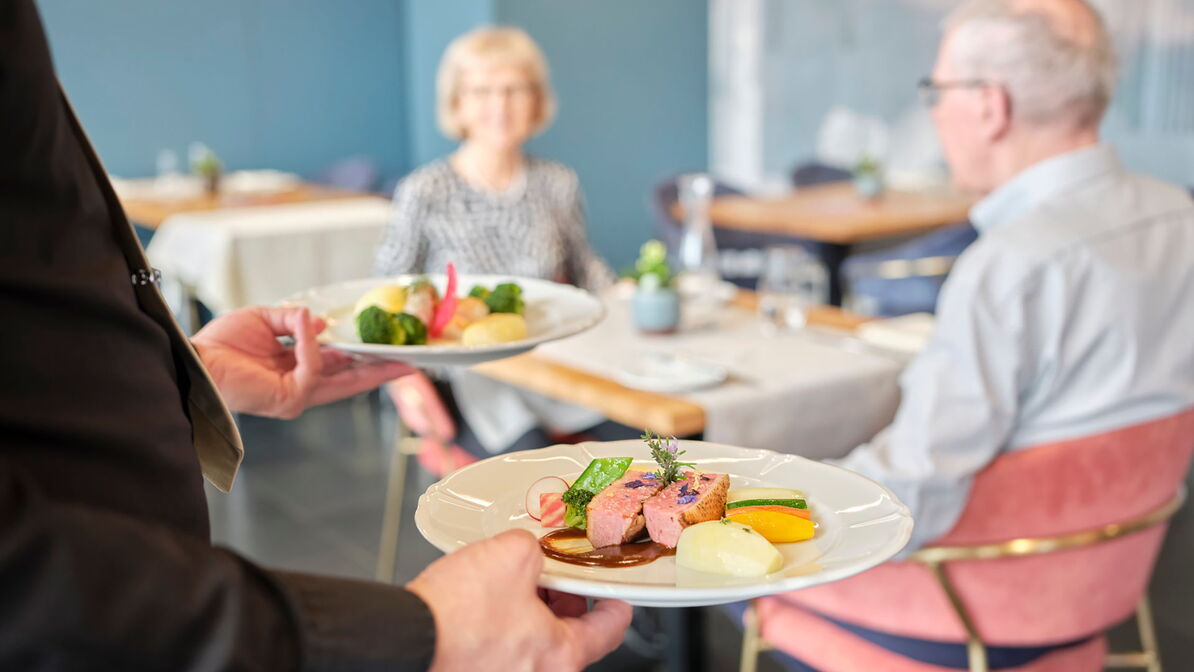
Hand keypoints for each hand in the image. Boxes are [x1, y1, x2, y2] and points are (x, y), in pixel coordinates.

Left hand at [192, 306, 413, 418]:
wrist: (196, 360)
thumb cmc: (222, 344)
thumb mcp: (265, 320)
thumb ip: (294, 320)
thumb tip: (319, 322)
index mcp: (296, 371)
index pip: (338, 367)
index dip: (364, 359)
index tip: (390, 349)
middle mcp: (301, 388)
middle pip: (351, 381)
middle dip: (382, 371)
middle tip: (411, 362)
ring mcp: (298, 396)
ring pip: (345, 382)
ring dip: (370, 366)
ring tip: (397, 356)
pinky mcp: (290, 397)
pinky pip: (313, 367)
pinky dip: (312, 346)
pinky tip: (308, 329)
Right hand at [407, 530, 631, 671]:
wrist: (405, 638)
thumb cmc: (456, 616)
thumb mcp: (512, 555)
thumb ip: (534, 549)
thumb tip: (530, 549)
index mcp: (561, 656)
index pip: (609, 630)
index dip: (616, 601)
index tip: (616, 592)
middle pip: (568, 634)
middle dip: (561, 597)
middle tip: (553, 572)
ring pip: (533, 639)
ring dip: (527, 608)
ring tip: (509, 579)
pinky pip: (503, 646)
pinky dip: (501, 622)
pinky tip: (484, 598)